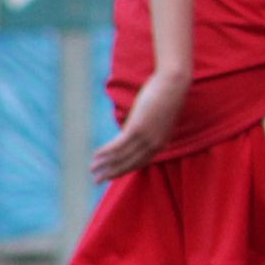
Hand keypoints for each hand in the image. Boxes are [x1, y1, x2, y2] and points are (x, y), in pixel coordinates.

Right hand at [90, 65, 189, 180]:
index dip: (124, 170)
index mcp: (161, 143)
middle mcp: (154, 145)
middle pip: (129, 164)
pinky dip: (105, 152)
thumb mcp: (158, 115)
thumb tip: (132, 129)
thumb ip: (147, 126)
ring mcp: (146, 138)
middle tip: (97, 181)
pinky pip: (118, 145)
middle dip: (112, 173)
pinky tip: (95, 155)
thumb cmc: (167, 95)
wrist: (173, 83)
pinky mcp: (137, 129)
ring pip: (122, 156)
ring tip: (91, 169)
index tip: (111, 175)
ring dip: (104, 164)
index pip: (140, 162)